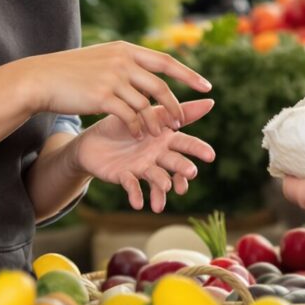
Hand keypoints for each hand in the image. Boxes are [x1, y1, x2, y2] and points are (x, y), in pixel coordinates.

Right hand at [13, 42, 210, 138]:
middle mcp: (123, 61)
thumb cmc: (70, 71)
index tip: (206, 86)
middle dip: (174, 106)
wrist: (42, 79)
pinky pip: (129, 116)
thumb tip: (142, 67)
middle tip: (181, 122)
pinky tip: (137, 136)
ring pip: (146, 104)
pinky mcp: (102, 97)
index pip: (165, 61)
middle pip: (161, 85)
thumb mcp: (100, 59)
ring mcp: (113, 78)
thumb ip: (122, 61)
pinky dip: (136, 128)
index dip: (188, 74)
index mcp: (125, 49)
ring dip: (154, 122)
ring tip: (158, 135)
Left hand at [74, 99, 218, 212]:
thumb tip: (212, 102)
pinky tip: (138, 203)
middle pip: (173, 162)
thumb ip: (179, 111)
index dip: (198, 149)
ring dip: (162, 185)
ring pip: (156, 178)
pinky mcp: (125, 177)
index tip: (211, 156)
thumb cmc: (125, 124)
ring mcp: (142, 169)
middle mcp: (157, 157)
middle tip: (191, 173)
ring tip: (164, 188)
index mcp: (165, 140)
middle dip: (182, 168)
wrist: (92, 140)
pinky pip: (132, 186)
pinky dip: (136, 195)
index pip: (185, 144)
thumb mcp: (150, 113)